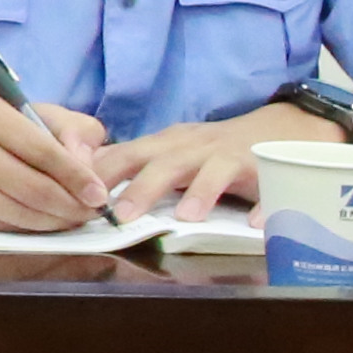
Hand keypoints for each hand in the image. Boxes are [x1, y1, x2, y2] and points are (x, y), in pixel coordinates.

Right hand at [0, 87, 113, 229]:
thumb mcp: (25, 110)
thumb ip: (68, 127)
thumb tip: (88, 165)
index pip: (39, 148)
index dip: (75, 175)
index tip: (100, 195)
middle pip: (30, 186)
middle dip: (69, 205)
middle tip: (90, 213)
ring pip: (16, 211)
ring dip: (52, 221)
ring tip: (71, 219)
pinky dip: (26, 227)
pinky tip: (40, 222)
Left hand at [105, 106, 324, 225]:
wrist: (278, 128)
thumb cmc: (214, 149)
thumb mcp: (171, 152)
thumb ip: (136, 166)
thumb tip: (87, 185)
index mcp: (164, 145)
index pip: (123, 155)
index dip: (99, 174)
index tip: (73, 196)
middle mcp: (193, 147)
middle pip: (163, 163)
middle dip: (139, 187)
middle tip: (119, 216)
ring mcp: (230, 156)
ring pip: (212, 171)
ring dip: (199, 193)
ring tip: (185, 218)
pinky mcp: (267, 169)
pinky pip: (267, 187)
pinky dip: (264, 205)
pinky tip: (257, 224)